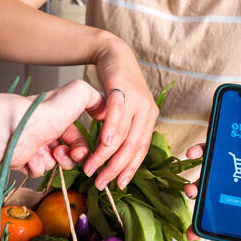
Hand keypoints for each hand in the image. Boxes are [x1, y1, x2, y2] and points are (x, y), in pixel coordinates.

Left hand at [9, 80, 105, 175]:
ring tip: (44, 153)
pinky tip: (31, 158)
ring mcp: (35, 145)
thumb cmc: (44, 112)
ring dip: (53, 161)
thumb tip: (102, 105)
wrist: (15, 129)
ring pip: (55, 164)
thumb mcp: (78, 93)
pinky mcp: (23, 159)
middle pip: (69, 154)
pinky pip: (38, 171)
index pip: (78, 138)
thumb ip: (94, 96)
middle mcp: (47, 130)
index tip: (81, 150)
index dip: (83, 148)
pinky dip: (37, 167)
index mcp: (59, 117)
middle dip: (70, 157)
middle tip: (62, 153)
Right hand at [80, 35, 158, 189]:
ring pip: (123, 133)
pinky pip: (117, 111)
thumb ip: (119, 130)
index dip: (130, 169)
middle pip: (132, 146)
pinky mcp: (123, 88)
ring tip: (91, 167)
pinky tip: (104, 143)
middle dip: (115, 168)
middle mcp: (147, 111)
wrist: (114, 55)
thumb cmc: (117, 87)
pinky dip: (111, 128)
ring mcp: (137, 99)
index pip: (141, 150)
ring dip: (106, 154)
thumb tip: (107, 149)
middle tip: (100, 182)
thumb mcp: (123, 112)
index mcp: (149, 119)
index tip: (119, 185)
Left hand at [183, 143, 240, 240]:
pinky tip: (191, 154)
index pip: (235, 219)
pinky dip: (195, 152)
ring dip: (192, 188)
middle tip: (192, 232)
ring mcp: (217, 168)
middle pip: (211, 206)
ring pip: (200, 182)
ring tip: (191, 191)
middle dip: (199, 219)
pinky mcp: (212, 147)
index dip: (233, 236)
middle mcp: (226, 185)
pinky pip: (200, 151)